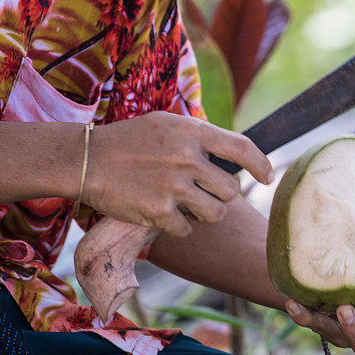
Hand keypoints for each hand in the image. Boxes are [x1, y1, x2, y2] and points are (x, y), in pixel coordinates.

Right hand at [82, 111, 273, 236]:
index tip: (268, 177)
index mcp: (193, 132)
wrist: (87, 160)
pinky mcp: (159, 212)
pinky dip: (179, 226)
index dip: (261, 164)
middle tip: (201, 192)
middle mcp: (188, 159)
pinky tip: (163, 213)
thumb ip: (199, 137)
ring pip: (216, 213)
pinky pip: (187, 229)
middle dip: (221, 195)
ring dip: (206, 214)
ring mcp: (174, 186)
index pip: (243, 148)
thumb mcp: (167, 124)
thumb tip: (233, 154)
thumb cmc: (130, 140)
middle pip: (231, 189)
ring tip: (187, 205)